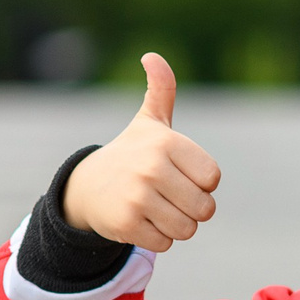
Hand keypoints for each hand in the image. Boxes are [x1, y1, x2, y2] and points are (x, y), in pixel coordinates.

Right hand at [61, 53, 221, 251]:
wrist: (87, 186)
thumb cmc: (132, 153)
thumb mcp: (150, 121)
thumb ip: (162, 89)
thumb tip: (151, 56)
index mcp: (166, 143)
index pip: (212, 179)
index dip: (201, 183)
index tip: (181, 174)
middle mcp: (151, 168)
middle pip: (204, 208)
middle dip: (193, 209)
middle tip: (171, 197)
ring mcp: (137, 197)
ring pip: (187, 229)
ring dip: (177, 226)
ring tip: (157, 209)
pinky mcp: (126, 224)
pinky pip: (165, 243)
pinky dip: (158, 238)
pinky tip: (141, 221)